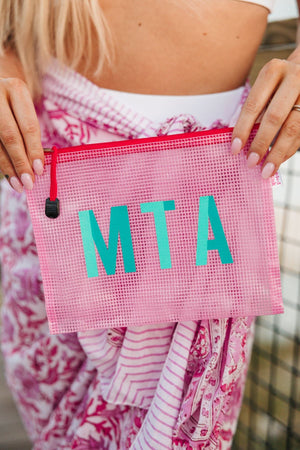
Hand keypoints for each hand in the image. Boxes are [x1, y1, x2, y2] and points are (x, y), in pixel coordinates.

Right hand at [0, 77, 43, 192]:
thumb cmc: (14, 103)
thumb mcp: (23, 108)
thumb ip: (30, 133)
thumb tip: (37, 166)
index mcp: (16, 90)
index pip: (28, 126)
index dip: (34, 150)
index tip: (39, 171)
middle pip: (10, 136)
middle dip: (21, 163)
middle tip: (29, 183)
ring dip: (8, 168)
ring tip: (18, 185)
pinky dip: (0, 164)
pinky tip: (8, 176)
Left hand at [231, 56, 299, 178]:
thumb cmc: (279, 85)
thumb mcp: (266, 88)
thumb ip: (256, 112)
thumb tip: (241, 144)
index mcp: (273, 71)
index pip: (253, 105)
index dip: (243, 129)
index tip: (235, 149)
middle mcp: (294, 78)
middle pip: (275, 117)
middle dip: (261, 143)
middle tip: (251, 162)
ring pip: (293, 128)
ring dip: (278, 152)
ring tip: (266, 170)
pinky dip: (289, 150)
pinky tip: (279, 161)